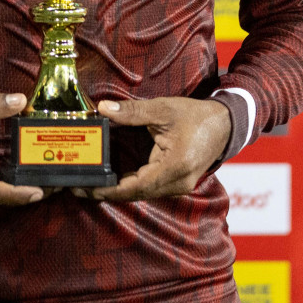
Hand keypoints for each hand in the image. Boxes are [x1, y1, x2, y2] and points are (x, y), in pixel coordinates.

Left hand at [78, 96, 231, 201]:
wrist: (225, 125)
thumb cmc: (196, 116)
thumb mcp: (163, 109)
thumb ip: (132, 112)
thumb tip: (104, 109)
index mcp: (176, 166)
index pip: (137, 185)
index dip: (111, 189)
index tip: (88, 188)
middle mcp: (179, 183)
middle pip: (137, 193)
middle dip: (107, 192)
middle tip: (78, 188)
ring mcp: (179, 186)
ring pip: (143, 193)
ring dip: (118, 190)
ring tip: (90, 185)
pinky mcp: (178, 184)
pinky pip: (150, 189)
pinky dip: (131, 186)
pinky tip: (112, 180)